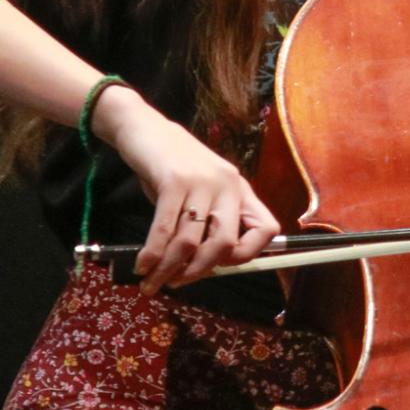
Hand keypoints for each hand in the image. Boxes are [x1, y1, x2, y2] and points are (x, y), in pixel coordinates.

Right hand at [93, 86, 280, 293]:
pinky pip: (166, 229)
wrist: (142, 126)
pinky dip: (153, 253)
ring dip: (168, 268)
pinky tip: (142, 264)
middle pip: (225, 244)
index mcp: (239, 188)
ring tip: (150, 282)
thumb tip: (201, 268)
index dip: (246, 256)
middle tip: (175, 283)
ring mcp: (202, 181)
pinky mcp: (174, 179)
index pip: (267, 230)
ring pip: (191, 241)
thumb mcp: (199, 190)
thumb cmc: (170, 164)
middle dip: (198, 272)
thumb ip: (207, 222)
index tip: (216, 268)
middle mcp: (227, 184)